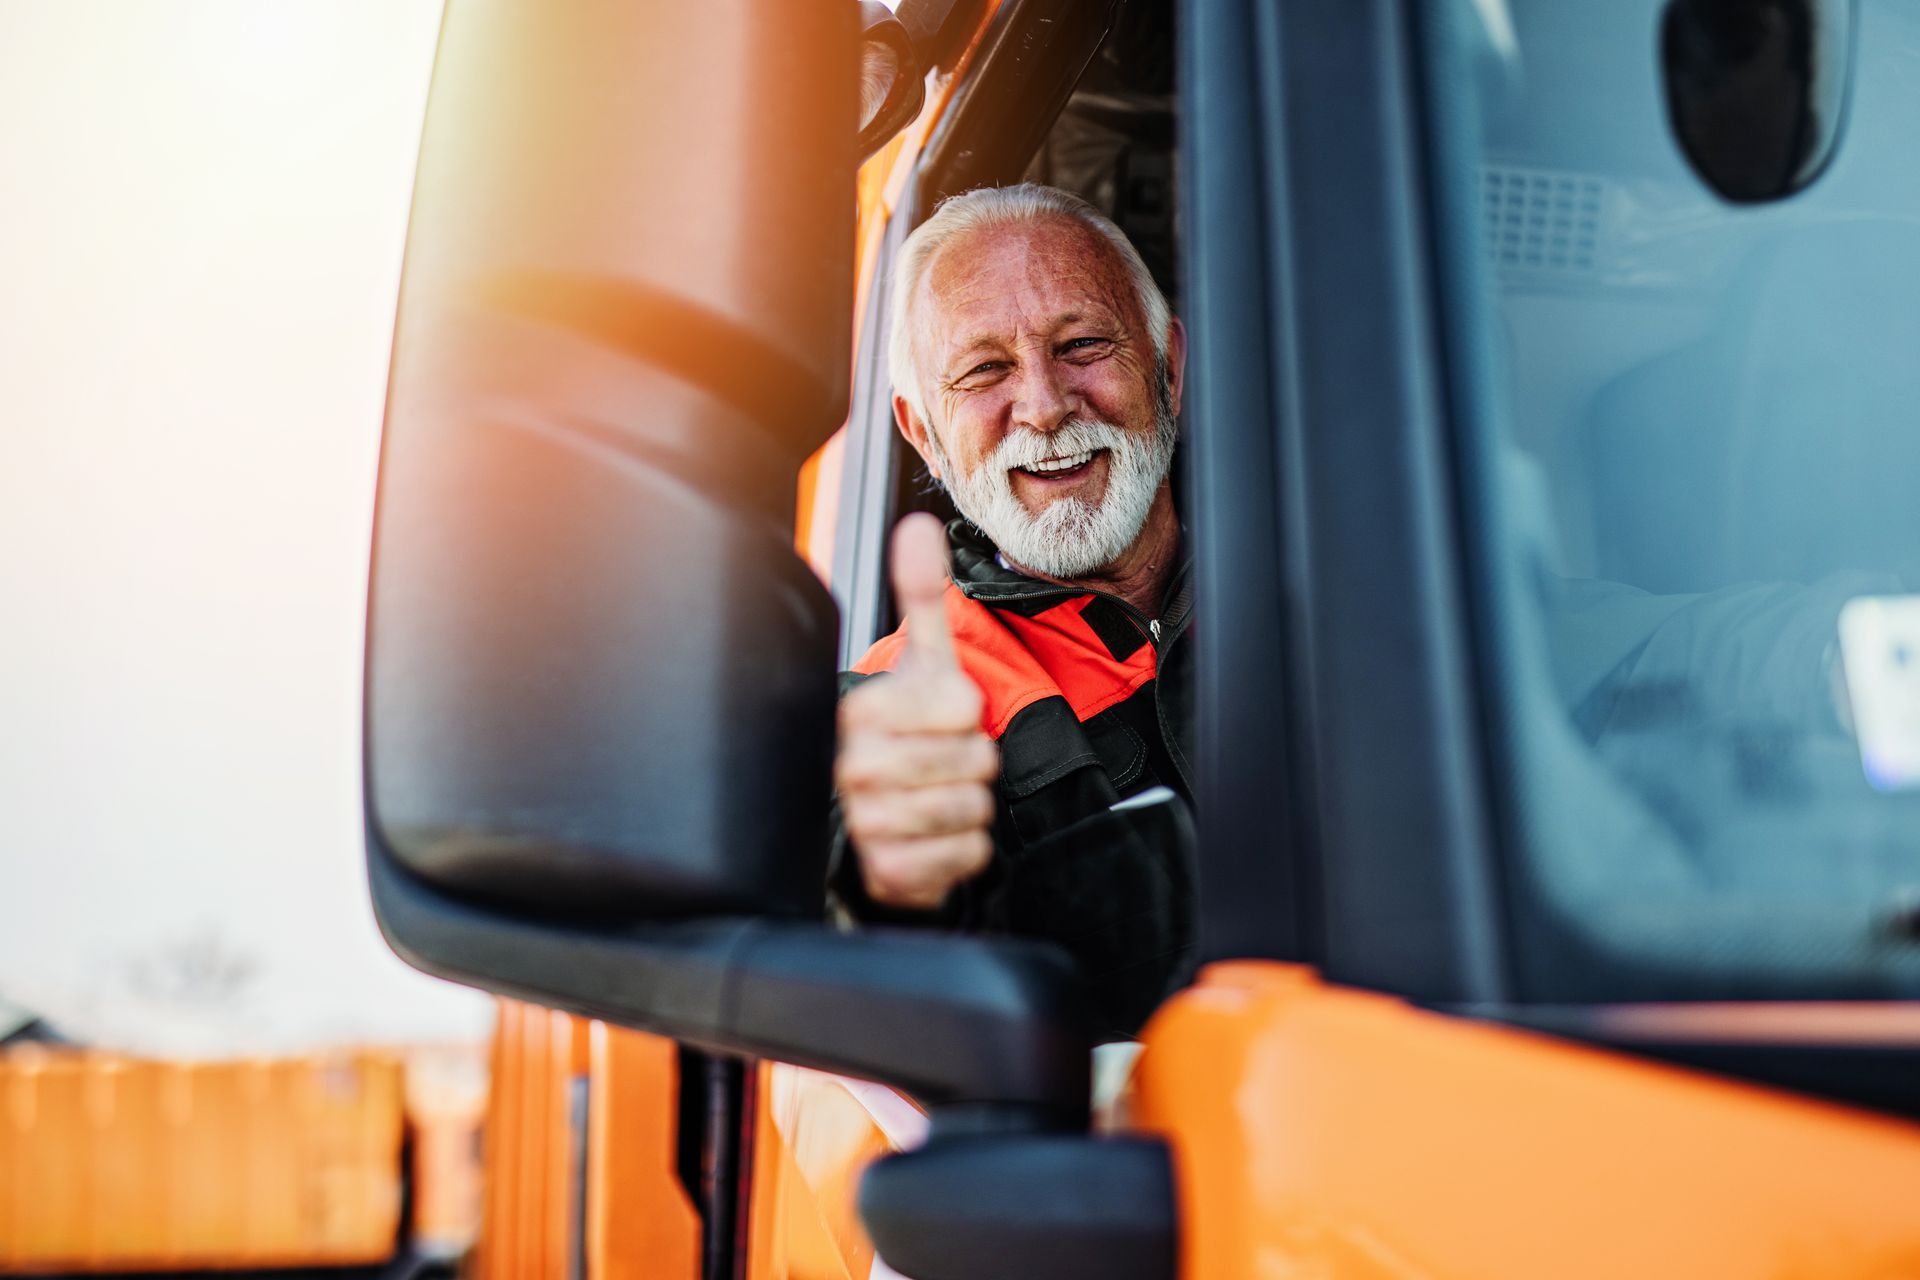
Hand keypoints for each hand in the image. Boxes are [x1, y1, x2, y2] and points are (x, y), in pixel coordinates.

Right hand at [835, 514, 998, 908]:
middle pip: (973, 759)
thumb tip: (919, 526)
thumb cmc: (904, 734)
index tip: (939, 718)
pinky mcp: (886, 873)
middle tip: (941, 761)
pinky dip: (965, 849)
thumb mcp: (917, 663)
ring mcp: (866, 823)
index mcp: (860, 710)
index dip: (965, 712)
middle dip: (971, 762)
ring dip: (970, 806)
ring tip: (937, 796)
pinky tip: (935, 838)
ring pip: (973, 809)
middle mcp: (852, 766)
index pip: (960, 704)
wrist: (868, 823)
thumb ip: (920, 595)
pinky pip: (966, 855)